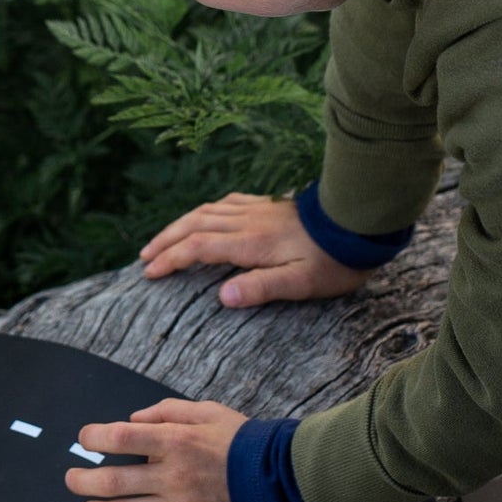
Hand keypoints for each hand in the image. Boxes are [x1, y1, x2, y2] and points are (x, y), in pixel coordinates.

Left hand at [64, 398, 246, 501]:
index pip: (119, 438)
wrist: (285, 479)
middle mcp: (172, 476)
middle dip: (82, 481)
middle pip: (112, 480)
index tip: (85, 439)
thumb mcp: (208, 411)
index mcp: (174, 442)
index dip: (93, 437)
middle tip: (71, 480)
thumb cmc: (245, 441)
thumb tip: (133, 418)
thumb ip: (167, 411)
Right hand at [139, 191, 370, 306]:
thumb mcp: (302, 283)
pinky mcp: (267, 204)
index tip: (150, 272)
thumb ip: (261, 288)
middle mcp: (247, 222)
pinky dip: (204, 210)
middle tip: (144, 257)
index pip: (198, 248)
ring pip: (205, 212)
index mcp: (250, 243)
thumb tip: (223, 298)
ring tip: (162, 238)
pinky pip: (225, 202)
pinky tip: (203, 215)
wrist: (358, 222)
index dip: (170, 259)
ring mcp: (257, 209)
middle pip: (193, 226)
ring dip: (179, 225)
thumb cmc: (333, 260)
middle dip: (164, 241)